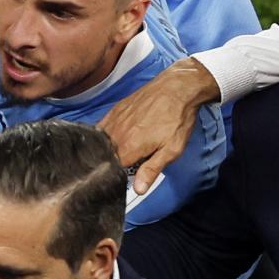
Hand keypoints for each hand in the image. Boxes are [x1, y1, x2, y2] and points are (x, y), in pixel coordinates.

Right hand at [97, 58, 219, 193]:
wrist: (177, 87)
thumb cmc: (177, 118)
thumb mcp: (171, 149)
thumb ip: (152, 170)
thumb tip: (138, 190)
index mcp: (129, 147)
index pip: (112, 170)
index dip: (116, 177)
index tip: (123, 179)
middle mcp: (116, 134)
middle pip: (105, 157)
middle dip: (111, 164)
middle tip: (124, 166)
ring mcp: (114, 121)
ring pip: (101, 143)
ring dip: (106, 151)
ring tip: (118, 154)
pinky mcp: (115, 111)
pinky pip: (101, 128)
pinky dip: (104, 137)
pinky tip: (113, 140)